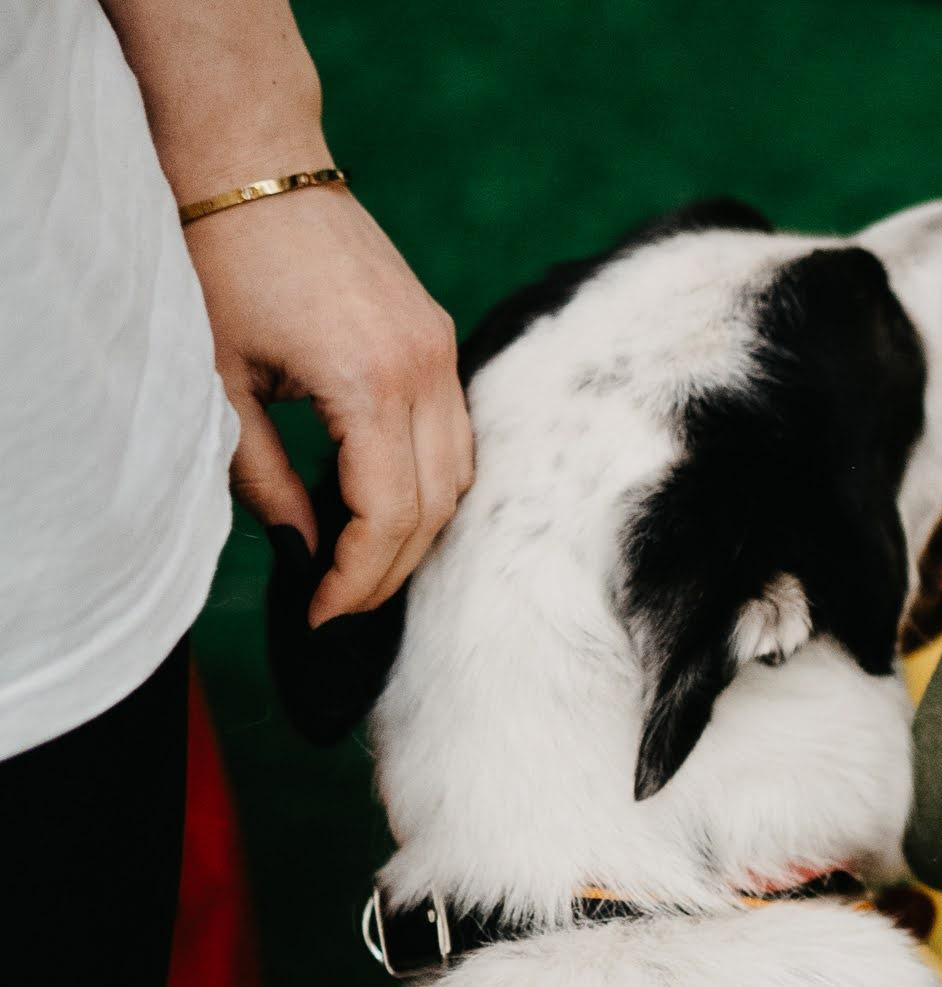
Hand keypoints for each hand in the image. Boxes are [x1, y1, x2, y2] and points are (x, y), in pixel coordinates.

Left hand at [187, 182, 469, 624]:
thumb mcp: (221, 383)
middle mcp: (423, 369)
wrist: (253, 160)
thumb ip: (267, 478)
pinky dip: (431, 483)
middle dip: (391, 569)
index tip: (321, 613)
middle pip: (436, 506)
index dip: (358, 579)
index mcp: (369, 382)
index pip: (388, 515)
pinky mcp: (436, 336)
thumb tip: (304, 551)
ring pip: (461, 475)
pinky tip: (387, 503)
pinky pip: (458, 434)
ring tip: (363, 562)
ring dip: (419, 529)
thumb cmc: (221, 261)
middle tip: (340, 604)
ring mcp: (439, 350)